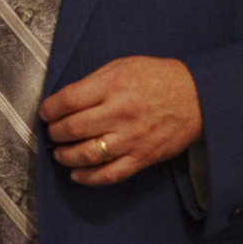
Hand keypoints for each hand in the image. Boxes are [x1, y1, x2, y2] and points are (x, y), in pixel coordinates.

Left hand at [38, 56, 201, 185]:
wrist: (197, 97)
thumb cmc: (158, 78)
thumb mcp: (123, 66)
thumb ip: (94, 82)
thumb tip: (66, 100)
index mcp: (113, 86)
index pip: (67, 101)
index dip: (49, 109)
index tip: (45, 113)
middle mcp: (120, 113)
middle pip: (72, 128)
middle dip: (55, 132)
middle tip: (52, 132)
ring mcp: (131, 138)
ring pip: (86, 154)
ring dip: (65, 156)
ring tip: (60, 153)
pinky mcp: (142, 157)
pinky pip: (109, 174)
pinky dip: (88, 177)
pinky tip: (76, 174)